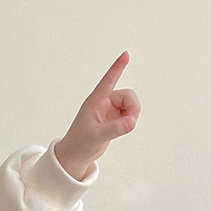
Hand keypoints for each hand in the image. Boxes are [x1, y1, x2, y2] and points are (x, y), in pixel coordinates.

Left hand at [54, 51, 140, 180]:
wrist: (76, 156)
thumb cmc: (79, 144)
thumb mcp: (96, 136)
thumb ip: (114, 129)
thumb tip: (132, 122)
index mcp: (95, 101)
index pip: (108, 81)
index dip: (117, 68)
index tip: (125, 54)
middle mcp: (104, 102)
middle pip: (128, 96)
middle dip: (133, 108)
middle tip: (130, 123)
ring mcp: (111, 110)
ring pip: (131, 105)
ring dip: (132, 116)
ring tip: (124, 128)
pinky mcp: (115, 119)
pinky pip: (130, 115)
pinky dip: (130, 122)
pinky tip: (122, 129)